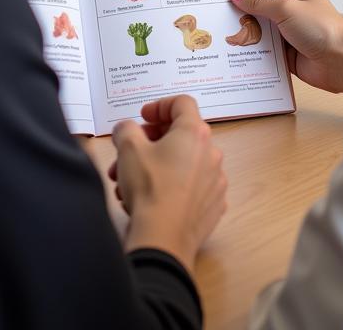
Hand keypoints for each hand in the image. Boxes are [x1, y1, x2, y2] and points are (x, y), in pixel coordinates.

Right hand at [108, 95, 226, 269]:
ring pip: (184, 163)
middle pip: (182, 134)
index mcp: (195, 132)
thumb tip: (127, 130)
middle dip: (152, 140)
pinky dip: (173, 186)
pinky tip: (152, 200)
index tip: (142, 118)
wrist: (163, 238)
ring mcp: (216, 181)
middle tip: (130, 151)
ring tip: (131, 182)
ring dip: (158, 165)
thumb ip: (125, 129)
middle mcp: (212, 153)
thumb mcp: (128, 149)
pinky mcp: (215, 205)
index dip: (159, 106)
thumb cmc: (149, 187)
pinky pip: (192, 187)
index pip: (181, 103)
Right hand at [229, 0, 342, 96]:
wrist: (342, 63)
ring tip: (218, 28)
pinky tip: (233, 50)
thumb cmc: (322, 29)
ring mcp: (289, 33)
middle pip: (261, 7)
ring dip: (246, 31)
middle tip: (215, 7)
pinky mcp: (286, 54)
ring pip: (261, 29)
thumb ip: (259, 2)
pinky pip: (264, 50)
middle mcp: (293, 11)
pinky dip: (252, 51)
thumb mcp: (287, 9)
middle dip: (242, 9)